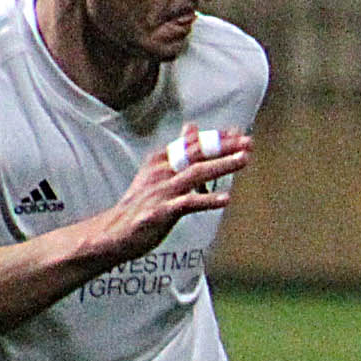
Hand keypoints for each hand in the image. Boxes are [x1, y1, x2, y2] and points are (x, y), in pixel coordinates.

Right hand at [88, 126, 249, 263]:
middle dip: (224, 146)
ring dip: (222, 165)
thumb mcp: (158, 172)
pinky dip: (207, 199)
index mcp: (160, 161)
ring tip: (243, 159)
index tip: (239, 133)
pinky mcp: (161, 211)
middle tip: (248, 142)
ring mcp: (161, 191)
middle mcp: (161, 172)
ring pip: (196, 173)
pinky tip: (226, 198)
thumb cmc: (141, 204)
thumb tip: (193, 128)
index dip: (216, 137)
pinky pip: (188, 203)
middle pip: (197, 154)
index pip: (192, 144)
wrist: (112, 233)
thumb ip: (179, 152)